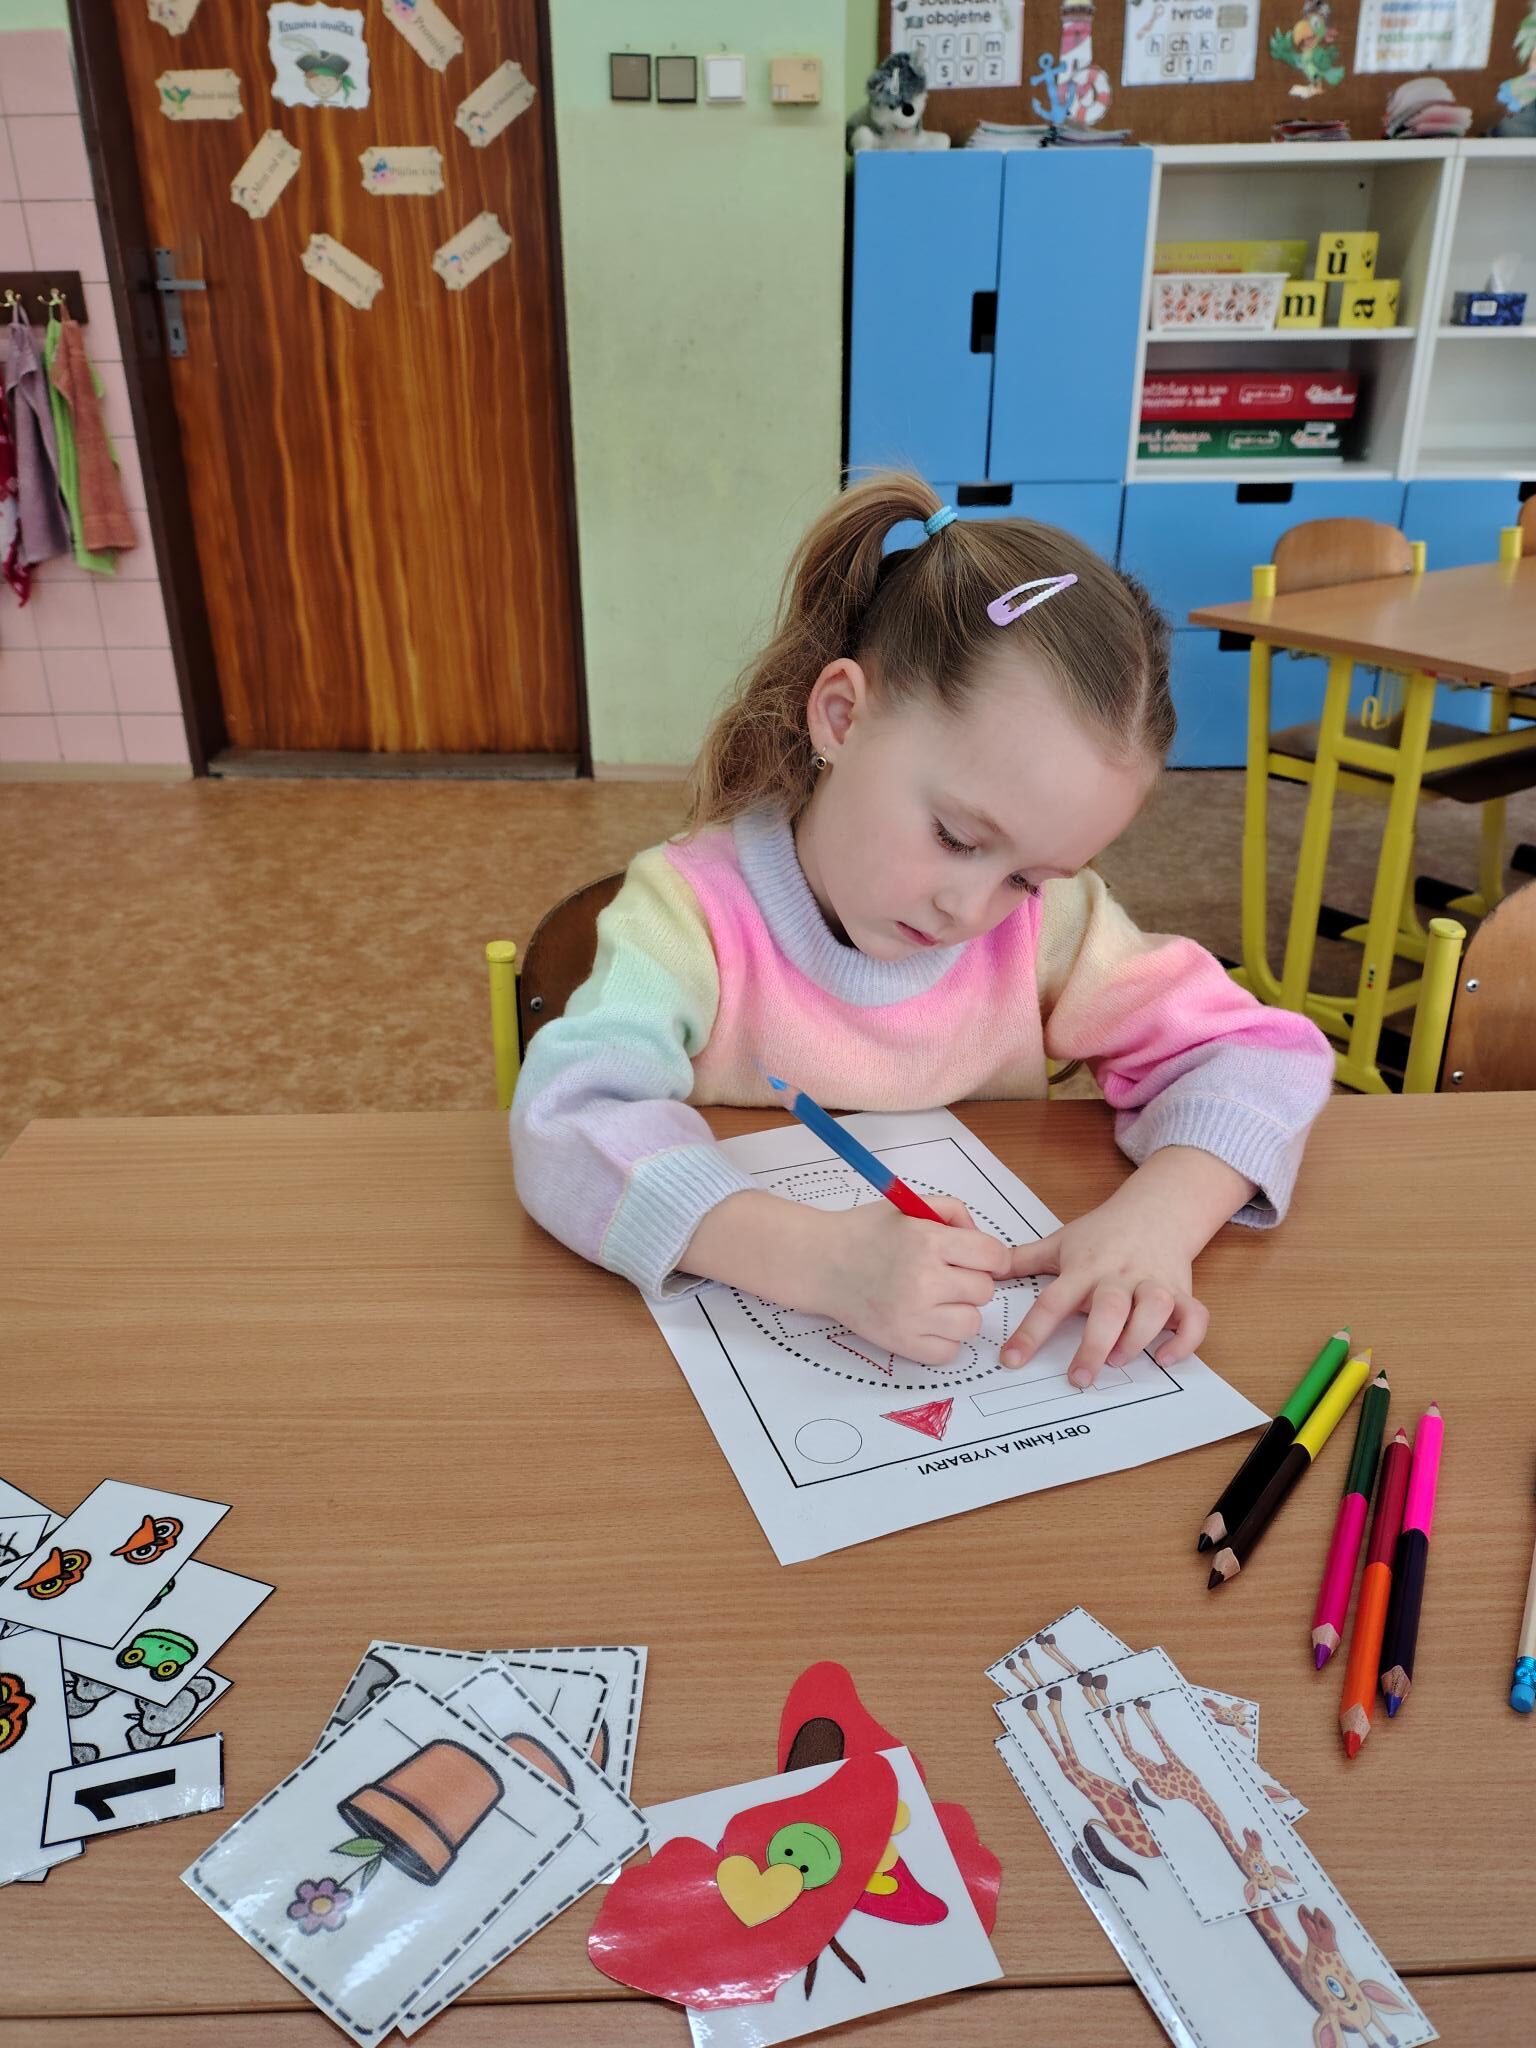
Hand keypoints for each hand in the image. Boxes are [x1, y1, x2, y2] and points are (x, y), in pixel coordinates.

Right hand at [808, 1194, 1011, 1366]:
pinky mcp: (901, 1343)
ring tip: (936, 1300)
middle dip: (971, 1281)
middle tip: (946, 1276)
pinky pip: (949, 1352)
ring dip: (960, 1312)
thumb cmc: (865, 1233)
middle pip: (984, 1291)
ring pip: (972, 1324)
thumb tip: (985, 1245)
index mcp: (927, 1241)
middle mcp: (923, 1280)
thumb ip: (954, 1213)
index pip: (993, 1256)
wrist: (820, 1263)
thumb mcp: (909, 1206)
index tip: (980, 1260)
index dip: (992, 1257)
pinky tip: (926, 1321)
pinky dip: (943, 1339)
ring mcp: (912, 1316)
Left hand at [998, 1150, 1253, 1385]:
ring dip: (1139, 1339)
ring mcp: (1152, 1283)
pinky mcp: (1182, 1291)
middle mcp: (1118, 1276)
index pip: (1052, 1301)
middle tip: (1079, 1378)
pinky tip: (1166, 1358)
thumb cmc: (1104, 1232)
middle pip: (1109, 1309)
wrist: (1157, 1208)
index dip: (1031, 1333)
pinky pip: (1194, 1317)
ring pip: (1154, 1309)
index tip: (1012, 1360)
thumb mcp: (1060, 1242)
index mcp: (1084, 1268)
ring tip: (1118, 1360)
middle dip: (1094, 1346)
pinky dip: (1185, 1340)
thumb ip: (1023, 1260)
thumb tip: (984, 1269)